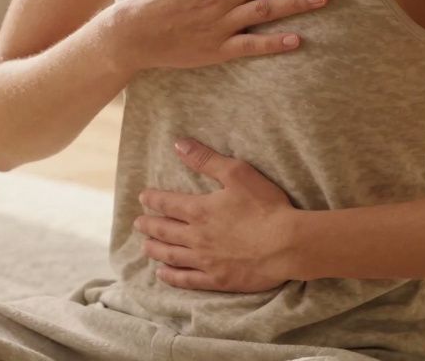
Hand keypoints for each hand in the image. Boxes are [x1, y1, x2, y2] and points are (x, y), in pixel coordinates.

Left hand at [133, 136, 298, 292]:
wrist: (287, 244)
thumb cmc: (265, 206)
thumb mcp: (237, 173)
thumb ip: (206, 159)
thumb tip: (179, 144)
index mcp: (200, 210)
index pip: (168, 204)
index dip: (153, 200)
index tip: (143, 198)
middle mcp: (196, 237)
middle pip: (165, 231)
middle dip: (149, 225)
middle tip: (138, 223)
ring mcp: (205, 261)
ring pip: (171, 256)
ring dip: (155, 250)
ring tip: (145, 247)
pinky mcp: (217, 280)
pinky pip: (187, 280)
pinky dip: (172, 277)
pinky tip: (163, 274)